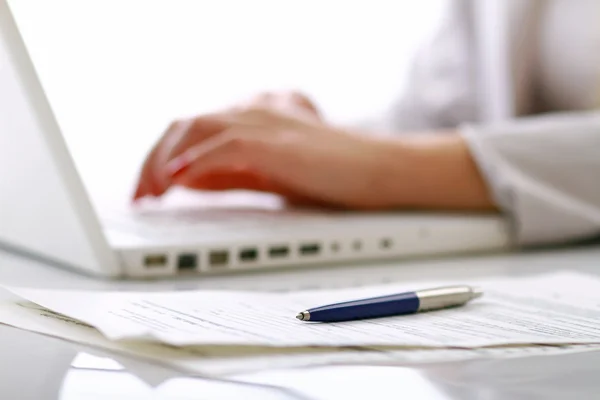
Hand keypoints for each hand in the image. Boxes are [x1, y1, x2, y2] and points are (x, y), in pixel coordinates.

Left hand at [133, 96, 402, 208]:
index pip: (192, 128)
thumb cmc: (333, 176)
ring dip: (165, 161)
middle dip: (153, 160)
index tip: (148, 188)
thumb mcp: (270, 173)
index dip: (162, 157)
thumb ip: (229, 172)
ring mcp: (266, 121)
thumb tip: (185, 181)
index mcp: (253, 116)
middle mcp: (254, 111)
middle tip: (141, 195)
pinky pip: (226, 144)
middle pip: (185, 124)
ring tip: (150, 192)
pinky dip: (196, 161)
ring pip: (197, 127)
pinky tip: (177, 181)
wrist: (382, 172)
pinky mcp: (279, 140)